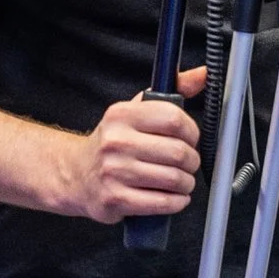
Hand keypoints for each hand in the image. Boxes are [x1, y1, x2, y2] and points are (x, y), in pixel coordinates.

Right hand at [60, 65, 207, 223]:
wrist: (76, 175)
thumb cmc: (114, 143)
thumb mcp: (136, 111)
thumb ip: (173, 92)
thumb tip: (203, 74)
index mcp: (122, 115)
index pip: (174, 119)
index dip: (192, 132)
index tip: (191, 139)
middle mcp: (115, 142)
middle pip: (179, 152)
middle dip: (192, 161)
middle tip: (187, 164)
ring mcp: (113, 172)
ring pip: (174, 179)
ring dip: (186, 183)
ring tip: (180, 181)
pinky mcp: (114, 199)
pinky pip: (162, 202)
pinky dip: (177, 201)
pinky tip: (173, 196)